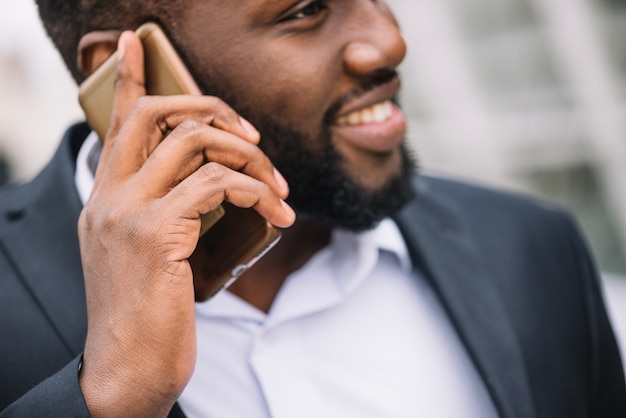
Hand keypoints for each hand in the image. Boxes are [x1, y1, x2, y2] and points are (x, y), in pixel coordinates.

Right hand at [77, 31, 294, 416]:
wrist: (129, 368)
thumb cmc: (149, 314)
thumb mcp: (147, 254)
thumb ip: (165, 212)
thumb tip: (214, 184)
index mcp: (106, 197)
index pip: (116, 121)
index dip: (127, 76)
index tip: (136, 42)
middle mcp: (110, 195)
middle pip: (159, 115)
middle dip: (215, 110)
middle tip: (255, 137)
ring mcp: (128, 211)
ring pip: (198, 144)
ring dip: (253, 160)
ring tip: (280, 191)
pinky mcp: (156, 232)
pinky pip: (219, 184)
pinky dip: (258, 192)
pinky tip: (278, 217)